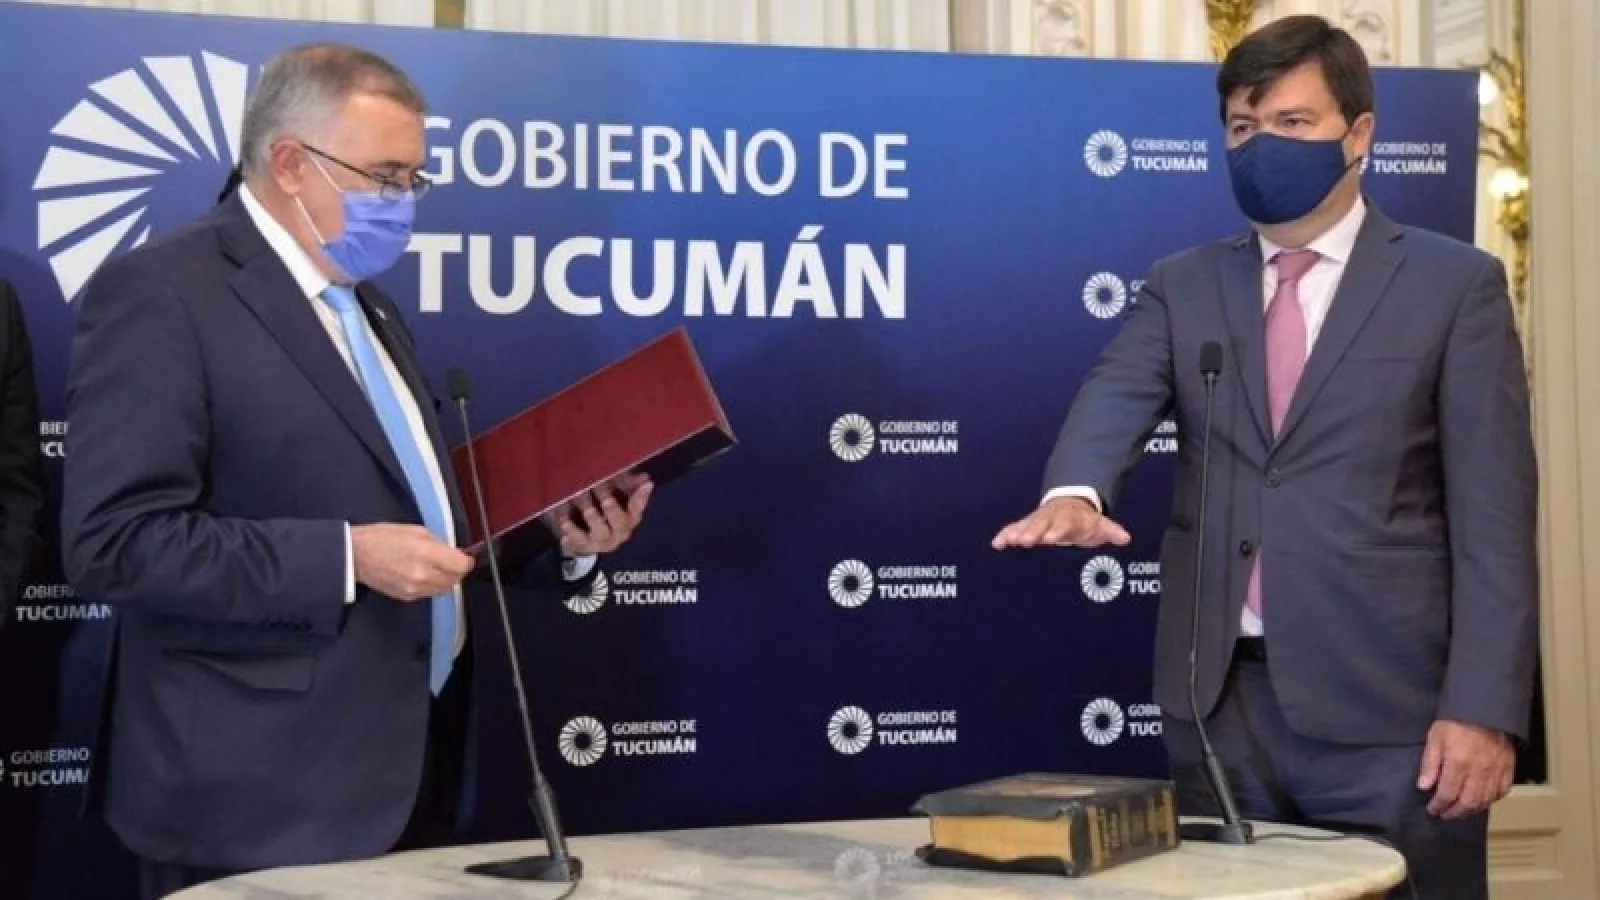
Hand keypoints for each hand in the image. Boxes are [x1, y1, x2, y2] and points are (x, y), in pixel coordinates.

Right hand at [351, 523, 473, 600]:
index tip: (465, 557)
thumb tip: (453, 552)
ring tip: (435, 567)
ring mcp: (415, 589)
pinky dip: (432, 586)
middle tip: (450, 561)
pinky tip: (423, 575)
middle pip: (455, 579)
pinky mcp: (407, 597)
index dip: (466, 560)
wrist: (356, 556)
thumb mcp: (417, 530)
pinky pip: (430, 594)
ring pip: (444, 589)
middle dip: (456, 570)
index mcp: (427, 554)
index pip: (462, 566)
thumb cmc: (383, 538)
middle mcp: (424, 575)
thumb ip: (439, 543)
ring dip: (445, 579)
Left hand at [560, 474, 652, 554]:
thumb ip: (628, 486)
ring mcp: (603, 542)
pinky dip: (572, 533)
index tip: (646, 484)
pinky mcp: (586, 547)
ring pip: (601, 533)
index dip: (642, 496)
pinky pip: (579, 541)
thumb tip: (645, 478)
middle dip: (612, 509)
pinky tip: (565, 523)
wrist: (588, 537)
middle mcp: (620, 532)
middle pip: (620, 522)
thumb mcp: (616, 496)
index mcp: (630, 518)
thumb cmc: (605, 511)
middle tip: (604, 496)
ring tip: (586, 508)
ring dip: (593, 519)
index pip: (638, 507)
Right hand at [991, 497, 1131, 549]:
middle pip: (1041, 524)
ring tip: (1008, 541)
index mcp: (1069, 518)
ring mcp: (1038, 520)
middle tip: (1025, 540)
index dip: (1057, 530)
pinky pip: (1015, 528)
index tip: (1051, 538)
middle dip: (1032, 532)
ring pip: (1026, 525)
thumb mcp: (1100, 525)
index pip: (1063, 524)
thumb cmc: (1084, 520)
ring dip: (1017, 533)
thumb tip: (1125, 538)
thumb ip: (1111, 531)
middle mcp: (1051, 517)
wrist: (1070, 504)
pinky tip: (996, 544)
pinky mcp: (1028, 525)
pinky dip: (1005, 535)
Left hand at [1417, 719, 1514, 818]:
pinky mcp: (1508, 767)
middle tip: (1445, 814)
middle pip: (1468, 802)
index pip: (1447, 793)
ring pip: (1485, 800)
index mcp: (1458, 762)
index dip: (1439, 805)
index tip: (1433, 809)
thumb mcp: (1435, 737)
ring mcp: (1496, 770)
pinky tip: (1483, 800)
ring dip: (1472, 810)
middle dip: (1454, 813)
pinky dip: (1492, 799)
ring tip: (1461, 811)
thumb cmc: (1457, 720)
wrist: (1484, 707)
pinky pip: (1502, 791)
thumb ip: (1430, 763)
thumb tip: (1424, 785)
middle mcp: (1479, 770)